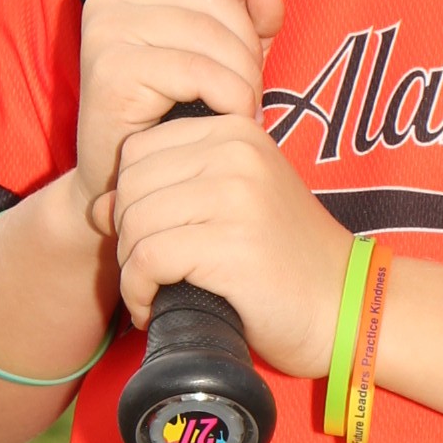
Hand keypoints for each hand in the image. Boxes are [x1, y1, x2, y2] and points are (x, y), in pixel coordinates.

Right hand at [74, 0, 284, 215]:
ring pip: (209, 29)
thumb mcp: (221, 57)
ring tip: (243, 107)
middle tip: (250, 87)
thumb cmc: (173, 114)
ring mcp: (107, 30)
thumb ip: (248, 21)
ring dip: (243, 75)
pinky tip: (231, 117)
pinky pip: (196, 69)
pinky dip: (229, 96)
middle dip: (247, 43)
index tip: (236, 30)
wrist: (127, 181)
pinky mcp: (112, 70)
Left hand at [91, 113, 352, 379]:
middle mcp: (238, 153)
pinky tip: (154, 310)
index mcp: (237, 132)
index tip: (152, 237)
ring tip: (153, 293)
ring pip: (134, 223)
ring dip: (131, 270)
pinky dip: (139, 293)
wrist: (346, 308)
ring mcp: (236, 197)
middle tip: (148, 273)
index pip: (139, 149)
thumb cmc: (286, 262)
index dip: (129, 197)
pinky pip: (147, 261)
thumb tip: (97, 205)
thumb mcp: (234, 205)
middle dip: (126, 236)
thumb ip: (173, 191)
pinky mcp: (231, 245)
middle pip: (131, 184)